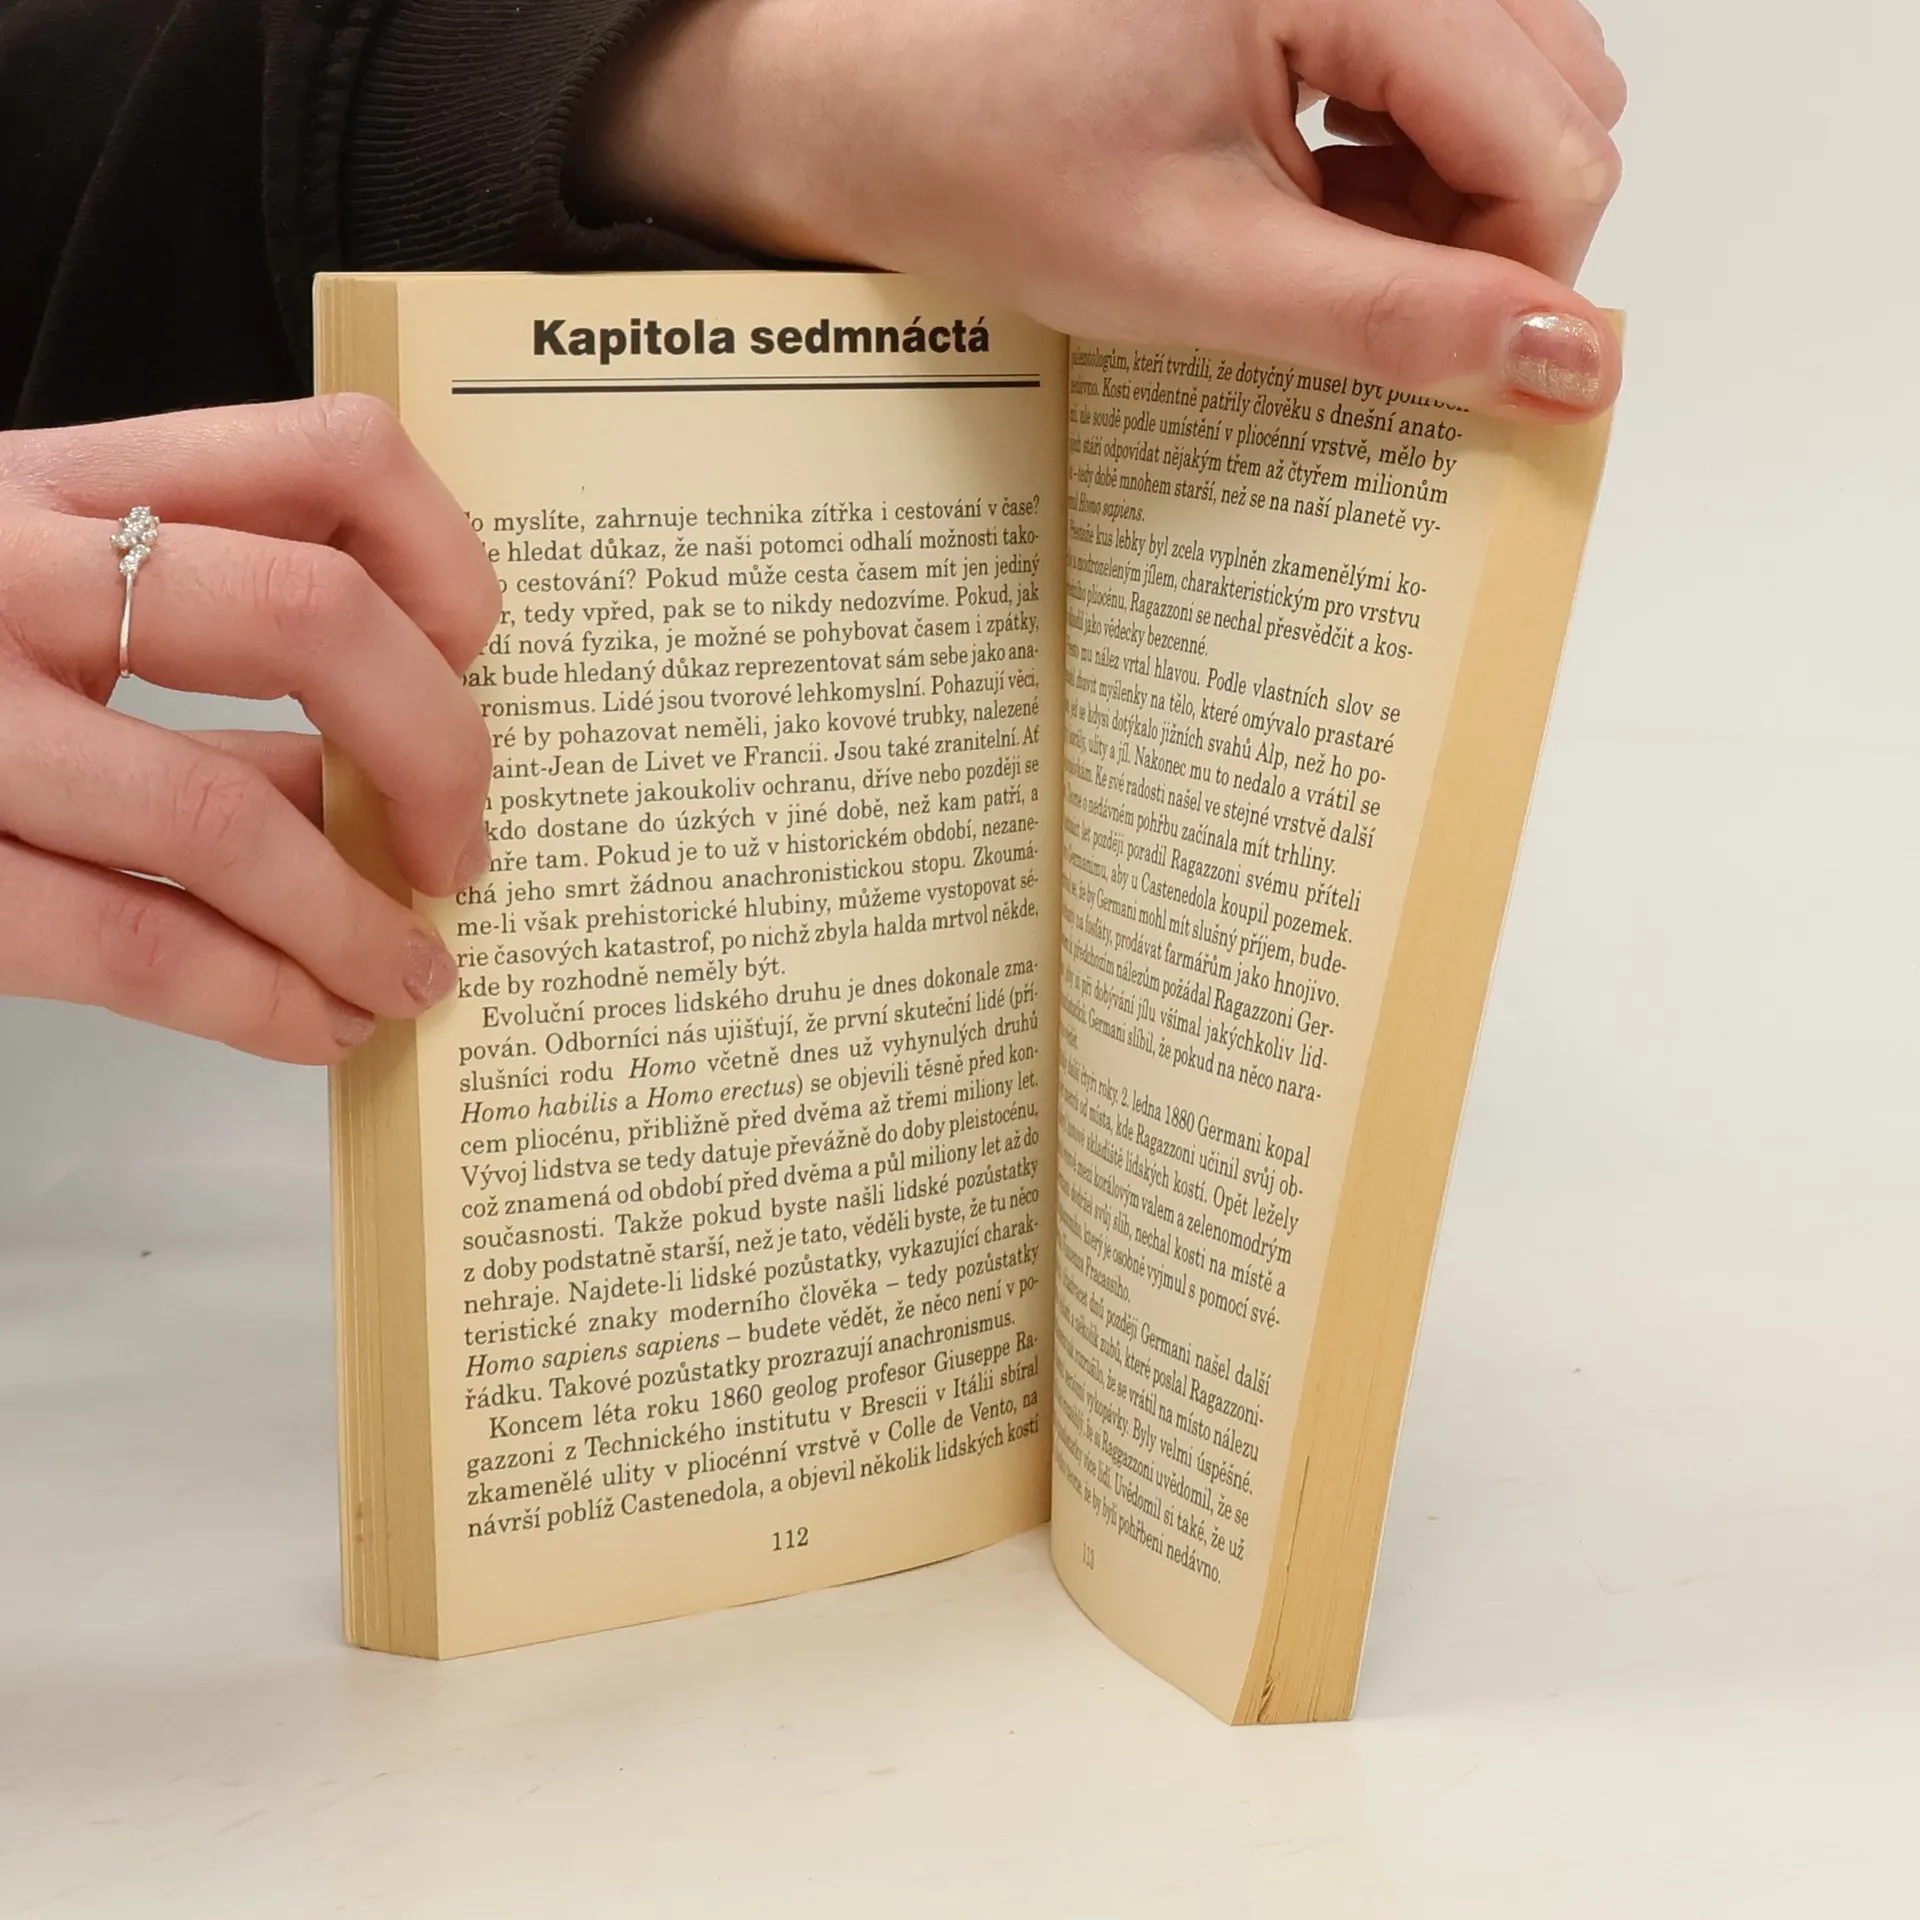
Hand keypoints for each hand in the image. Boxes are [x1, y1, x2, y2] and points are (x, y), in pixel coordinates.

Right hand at [0, 397, 499, 1062]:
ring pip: (225, 811)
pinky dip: (260, 999)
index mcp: (59, 481)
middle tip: (464, 846)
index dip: (450, 563)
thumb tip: (381, 779)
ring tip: (413, 974)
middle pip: (311, 618)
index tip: (482, 659)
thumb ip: (193, 649)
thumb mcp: (29, 593)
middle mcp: (5, 566)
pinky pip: (131, 940)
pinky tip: (317, 1023)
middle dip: (440, 754)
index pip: (327, 455)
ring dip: (360, 919)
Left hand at [576, 0, 1625, 416]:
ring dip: (1445, 207)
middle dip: (1486, 240)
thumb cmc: (993, 162)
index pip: (1555, 138)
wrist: (874, 104)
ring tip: (1306, 256)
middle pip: (1553, 104)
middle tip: (1351, 310)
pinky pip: (1442, 71)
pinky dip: (1400, 166)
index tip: (1450, 373)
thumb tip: (1573, 370)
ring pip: (1511, 90)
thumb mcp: (1203, 271)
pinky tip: (1305, 208)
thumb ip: (1398, 325)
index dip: (1524, 282)